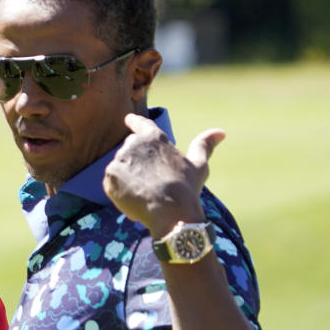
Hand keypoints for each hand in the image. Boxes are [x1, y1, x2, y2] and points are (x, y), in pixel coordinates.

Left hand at [103, 113, 224, 236]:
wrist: (170, 211)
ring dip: (129, 179)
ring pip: (121, 169)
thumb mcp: (198, 165)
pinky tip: (135, 199)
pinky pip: (112, 184)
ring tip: (146, 193)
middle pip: (130, 152)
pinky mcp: (109, 177)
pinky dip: (120, 191)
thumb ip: (204, 146)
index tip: (128, 119)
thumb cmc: (186, 188)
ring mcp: (119, 160)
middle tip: (152, 182)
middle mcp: (133, 144)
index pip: (140, 124)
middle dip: (137, 164)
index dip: (134, 122)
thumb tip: (221, 132)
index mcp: (153, 137)